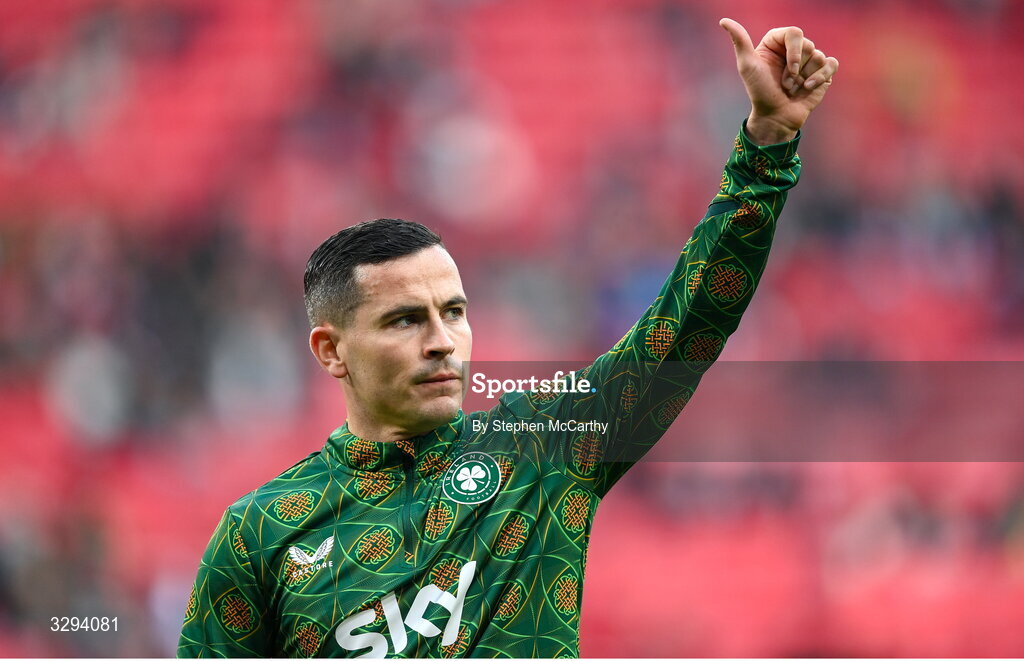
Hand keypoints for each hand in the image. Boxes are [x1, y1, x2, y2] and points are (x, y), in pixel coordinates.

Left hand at [719, 18, 838, 144]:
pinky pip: (831, 64)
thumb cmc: (759, 92)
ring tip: (792, 88)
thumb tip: (724, 21)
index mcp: (776, 42)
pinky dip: (821, 77)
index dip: (794, 51)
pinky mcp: (822, 72)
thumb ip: (740, 41)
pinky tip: (809, 88)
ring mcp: (808, 60)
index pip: (795, 32)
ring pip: (819, 56)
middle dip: (796, 69)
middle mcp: (793, 49)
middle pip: (808, 45)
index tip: (788, 69)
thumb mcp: (747, 66)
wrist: (775, 116)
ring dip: (805, 77)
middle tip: (785, 84)